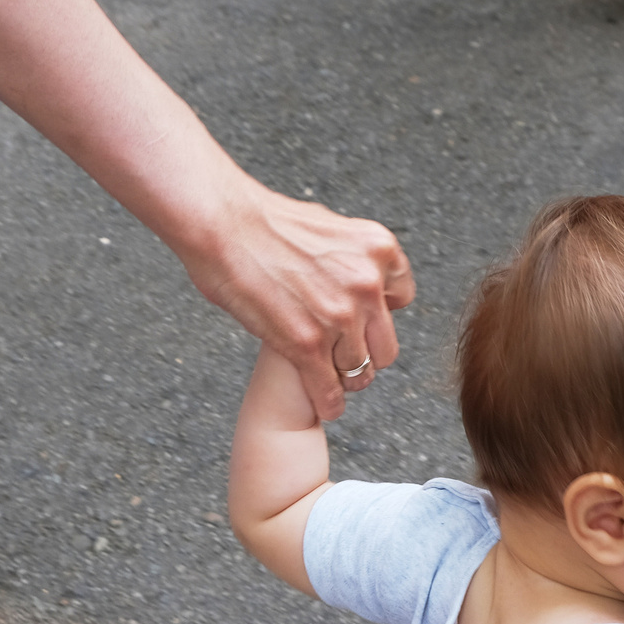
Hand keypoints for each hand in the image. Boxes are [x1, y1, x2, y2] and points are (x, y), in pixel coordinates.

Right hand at [183, 180, 413, 420]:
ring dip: (343, 379)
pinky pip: (330, 390)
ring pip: (360, 372)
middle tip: (343, 355)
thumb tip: (363, 269)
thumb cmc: (262, 221)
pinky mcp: (307, 345)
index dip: (377, 313)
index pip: (401, 299)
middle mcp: (367, 284)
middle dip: (365, 353)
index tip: (359, 320)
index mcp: (378, 250)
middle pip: (386, 346)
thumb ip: (352, 253)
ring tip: (329, 379)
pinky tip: (324, 403)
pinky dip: (328, 403)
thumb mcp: (329, 225)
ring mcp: (339, 317)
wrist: (222, 224)